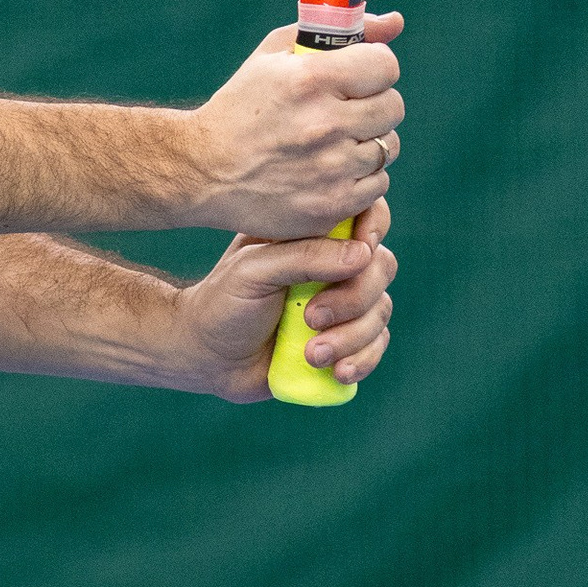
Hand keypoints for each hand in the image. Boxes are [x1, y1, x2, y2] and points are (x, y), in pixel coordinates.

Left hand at [174, 197, 396, 401]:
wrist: (207, 356)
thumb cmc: (224, 303)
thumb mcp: (253, 270)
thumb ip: (303, 256)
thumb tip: (362, 254)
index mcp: (313, 236)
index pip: (366, 214)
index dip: (374, 227)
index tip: (361, 249)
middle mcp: (335, 266)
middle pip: (381, 268)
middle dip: (354, 299)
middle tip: (311, 318)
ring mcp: (343, 305)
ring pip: (379, 311)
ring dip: (351, 337)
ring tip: (311, 356)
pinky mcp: (344, 341)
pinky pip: (375, 345)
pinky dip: (363, 360)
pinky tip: (338, 372)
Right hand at [191, 13, 402, 234]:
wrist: (201, 171)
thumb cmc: (240, 107)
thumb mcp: (276, 56)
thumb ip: (337, 32)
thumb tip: (395, 22)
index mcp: (309, 80)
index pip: (386, 66)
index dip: (375, 68)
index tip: (359, 77)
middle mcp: (324, 124)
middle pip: (392, 107)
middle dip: (373, 105)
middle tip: (345, 111)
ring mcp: (329, 169)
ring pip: (387, 148)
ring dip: (367, 143)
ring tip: (334, 144)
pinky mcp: (330, 206)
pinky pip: (377, 186)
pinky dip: (360, 179)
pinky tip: (330, 172)